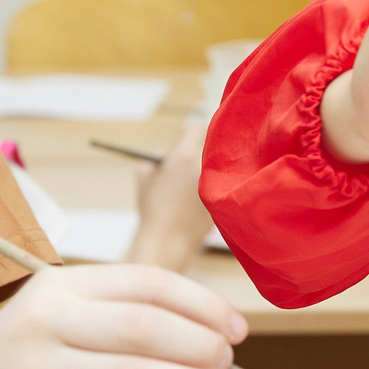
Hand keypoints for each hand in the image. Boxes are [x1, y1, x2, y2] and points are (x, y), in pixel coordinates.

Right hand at [0, 264, 251, 368]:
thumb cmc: (9, 367)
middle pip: (146, 325)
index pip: (146, 282)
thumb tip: (212, 350)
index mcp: (59, 284)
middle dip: (205, 345)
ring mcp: (44, 368)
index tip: (237, 327)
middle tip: (236, 365)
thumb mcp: (58, 326)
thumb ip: (123, 329)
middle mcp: (49, 319)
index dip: (201, 304)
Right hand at [126, 117, 213, 271]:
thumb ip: (157, 157)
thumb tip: (169, 152)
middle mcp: (204, 166)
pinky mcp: (224, 197)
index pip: (197, 128)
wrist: (169, 240)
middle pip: (210, 144)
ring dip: (209, 167)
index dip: (190, 134)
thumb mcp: (144, 175)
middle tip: (190, 159)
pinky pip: (223, 181)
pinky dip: (215, 184)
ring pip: (218, 163)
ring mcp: (216, 182)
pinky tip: (201, 197)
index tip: (185, 141)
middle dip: (201, 150)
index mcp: (183, 157)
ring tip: (194, 181)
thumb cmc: (152, 208)